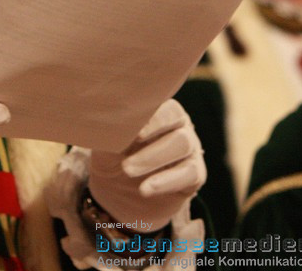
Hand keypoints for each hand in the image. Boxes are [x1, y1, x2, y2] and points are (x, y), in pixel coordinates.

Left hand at [87, 99, 204, 228]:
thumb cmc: (113, 157)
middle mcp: (179, 125)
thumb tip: (106, 116)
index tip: (134, 133)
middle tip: (125, 163)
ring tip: (128, 171)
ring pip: (183, 145)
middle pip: (177, 124)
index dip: (153, 118)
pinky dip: (165, 181)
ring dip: (154, 159)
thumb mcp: (107, 142)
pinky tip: (145, 189)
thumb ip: (111, 128)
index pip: (165, 107)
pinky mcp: (194, 174)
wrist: (118, 194)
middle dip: (150, 143)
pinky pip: (189, 173)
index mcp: (159, 111)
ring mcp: (190, 148)